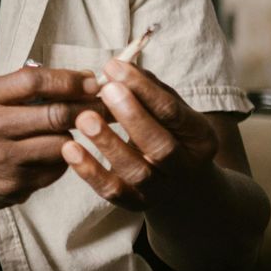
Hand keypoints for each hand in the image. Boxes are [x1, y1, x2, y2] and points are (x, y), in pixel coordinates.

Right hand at [0, 66, 103, 211]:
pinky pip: (54, 171)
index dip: (68, 79)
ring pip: (60, 146)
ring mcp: (3, 164)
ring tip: (76, 128)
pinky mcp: (14, 188)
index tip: (91, 79)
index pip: (33, 82)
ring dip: (74, 135)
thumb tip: (74, 78)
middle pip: (54, 115)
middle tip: (109, 103)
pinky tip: (53, 152)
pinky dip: (61, 159)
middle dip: (87, 107)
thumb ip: (17, 84)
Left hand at [62, 59, 220, 210]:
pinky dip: (90, 171)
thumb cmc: (170, 135)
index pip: (173, 112)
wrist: (184, 188)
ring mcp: (162, 190)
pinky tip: (70, 149)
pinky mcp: (136, 204)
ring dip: (108, 143)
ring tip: (83, 118)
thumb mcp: (171, 112)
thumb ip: (150, 90)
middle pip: (160, 145)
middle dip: (132, 116)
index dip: (144, 89)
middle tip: (105, 90)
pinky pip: (112, 191)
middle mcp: (185, 167)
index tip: (114, 67)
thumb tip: (120, 66)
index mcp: (200, 138)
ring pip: (136, 171)